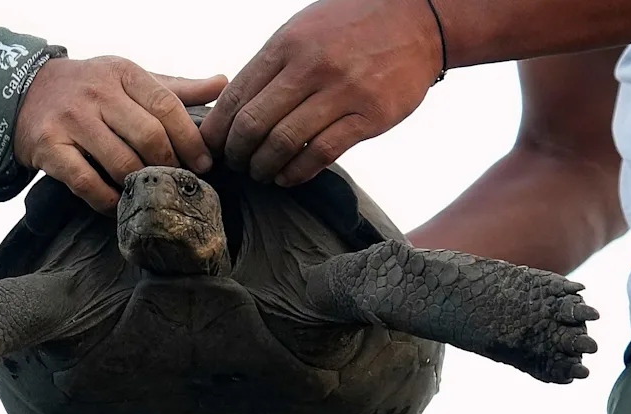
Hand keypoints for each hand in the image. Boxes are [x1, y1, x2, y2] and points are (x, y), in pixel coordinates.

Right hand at [14, 56, 226, 212]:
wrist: (25, 92)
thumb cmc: (89, 88)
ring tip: (153, 193)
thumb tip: (222, 84)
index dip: (191, 138)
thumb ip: (175, 88)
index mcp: (123, 73)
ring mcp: (71, 121)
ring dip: (142, 184)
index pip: (166, 106)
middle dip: (170, 164)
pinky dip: (108, 201)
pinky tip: (119, 205)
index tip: (204, 162)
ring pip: (121, 163)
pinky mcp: (50, 148)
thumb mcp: (129, 79)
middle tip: (179, 181)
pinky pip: (87, 183)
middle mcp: (97, 93)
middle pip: (148, 136)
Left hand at [200, 0, 441, 186]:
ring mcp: (342, 91)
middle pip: (253, 124)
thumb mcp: (303, 30)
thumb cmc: (351, 26)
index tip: (212, 147)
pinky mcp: (370, 116)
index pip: (236, 96)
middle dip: (236, 153)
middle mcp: (311, 66)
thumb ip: (271, 66)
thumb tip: (232, 107)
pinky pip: (321, 153)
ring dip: (263, 167)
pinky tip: (287, 177)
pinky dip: (297, 172)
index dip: (217, 130)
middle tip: (235, 164)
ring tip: (260, 172)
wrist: (418, 19)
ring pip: (284, 143)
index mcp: (286, 44)